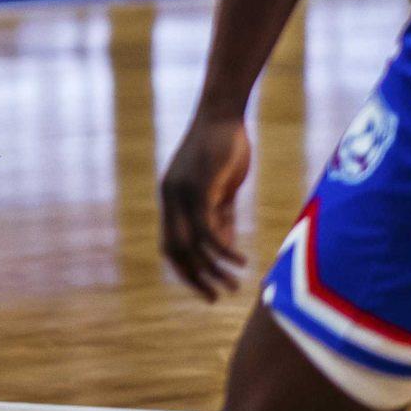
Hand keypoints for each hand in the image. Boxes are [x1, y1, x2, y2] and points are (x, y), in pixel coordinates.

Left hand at [160, 109, 250, 300]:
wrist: (223, 113)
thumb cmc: (224, 147)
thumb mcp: (220, 187)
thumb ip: (220, 215)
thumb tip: (222, 247)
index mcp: (172, 198)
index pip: (169, 246)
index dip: (185, 271)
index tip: (205, 288)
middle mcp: (170, 198)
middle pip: (175, 252)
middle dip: (194, 279)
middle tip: (216, 297)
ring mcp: (181, 194)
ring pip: (193, 246)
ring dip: (213, 271)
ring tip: (234, 286)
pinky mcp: (198, 189)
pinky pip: (208, 231)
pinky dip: (224, 250)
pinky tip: (241, 261)